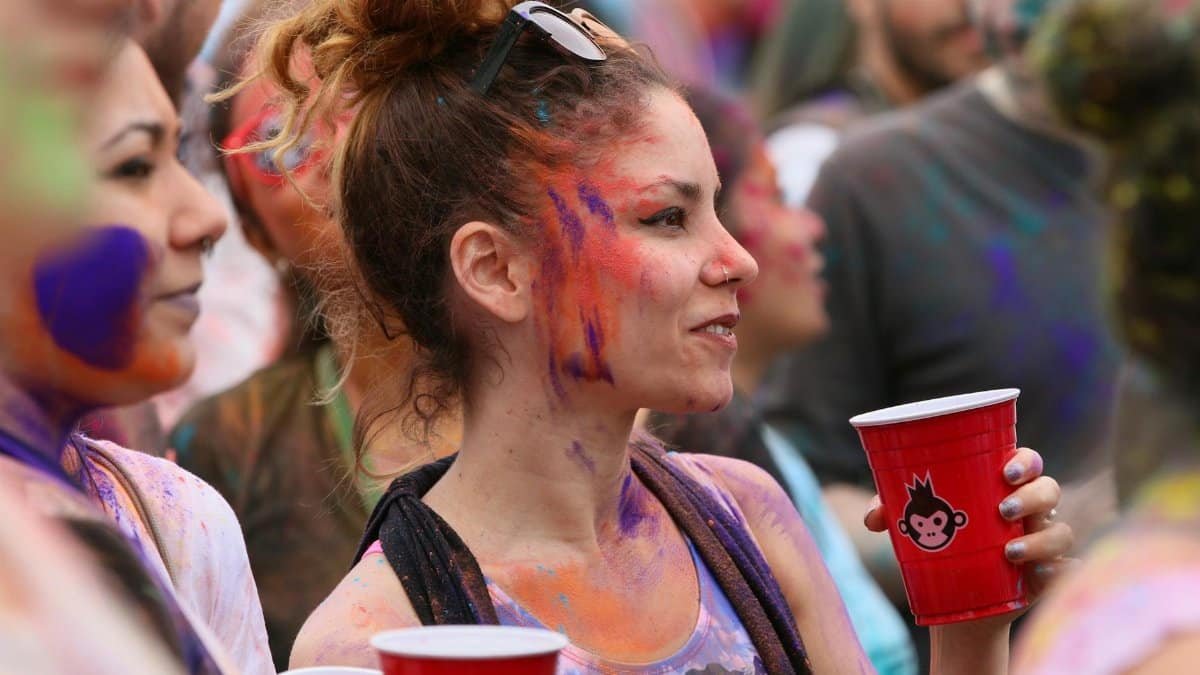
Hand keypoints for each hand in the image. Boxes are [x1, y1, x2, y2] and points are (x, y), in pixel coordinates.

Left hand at [863, 447, 1077, 603]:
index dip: (1024, 461)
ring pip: (1061, 531)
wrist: (960, 601)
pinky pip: (1067, 569)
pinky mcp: (1050, 575)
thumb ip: (893, 512)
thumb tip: (874, 518)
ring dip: (1039, 539)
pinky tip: (1037, 576)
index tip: (1005, 472)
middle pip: (1049, 489)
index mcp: (1005, 487)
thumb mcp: (916, 526)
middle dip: (1031, 496)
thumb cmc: (941, 545)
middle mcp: (1032, 510)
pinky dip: (1057, 571)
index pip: (1027, 461)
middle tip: (1003, 510)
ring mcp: (1044, 541)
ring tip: (1008, 552)